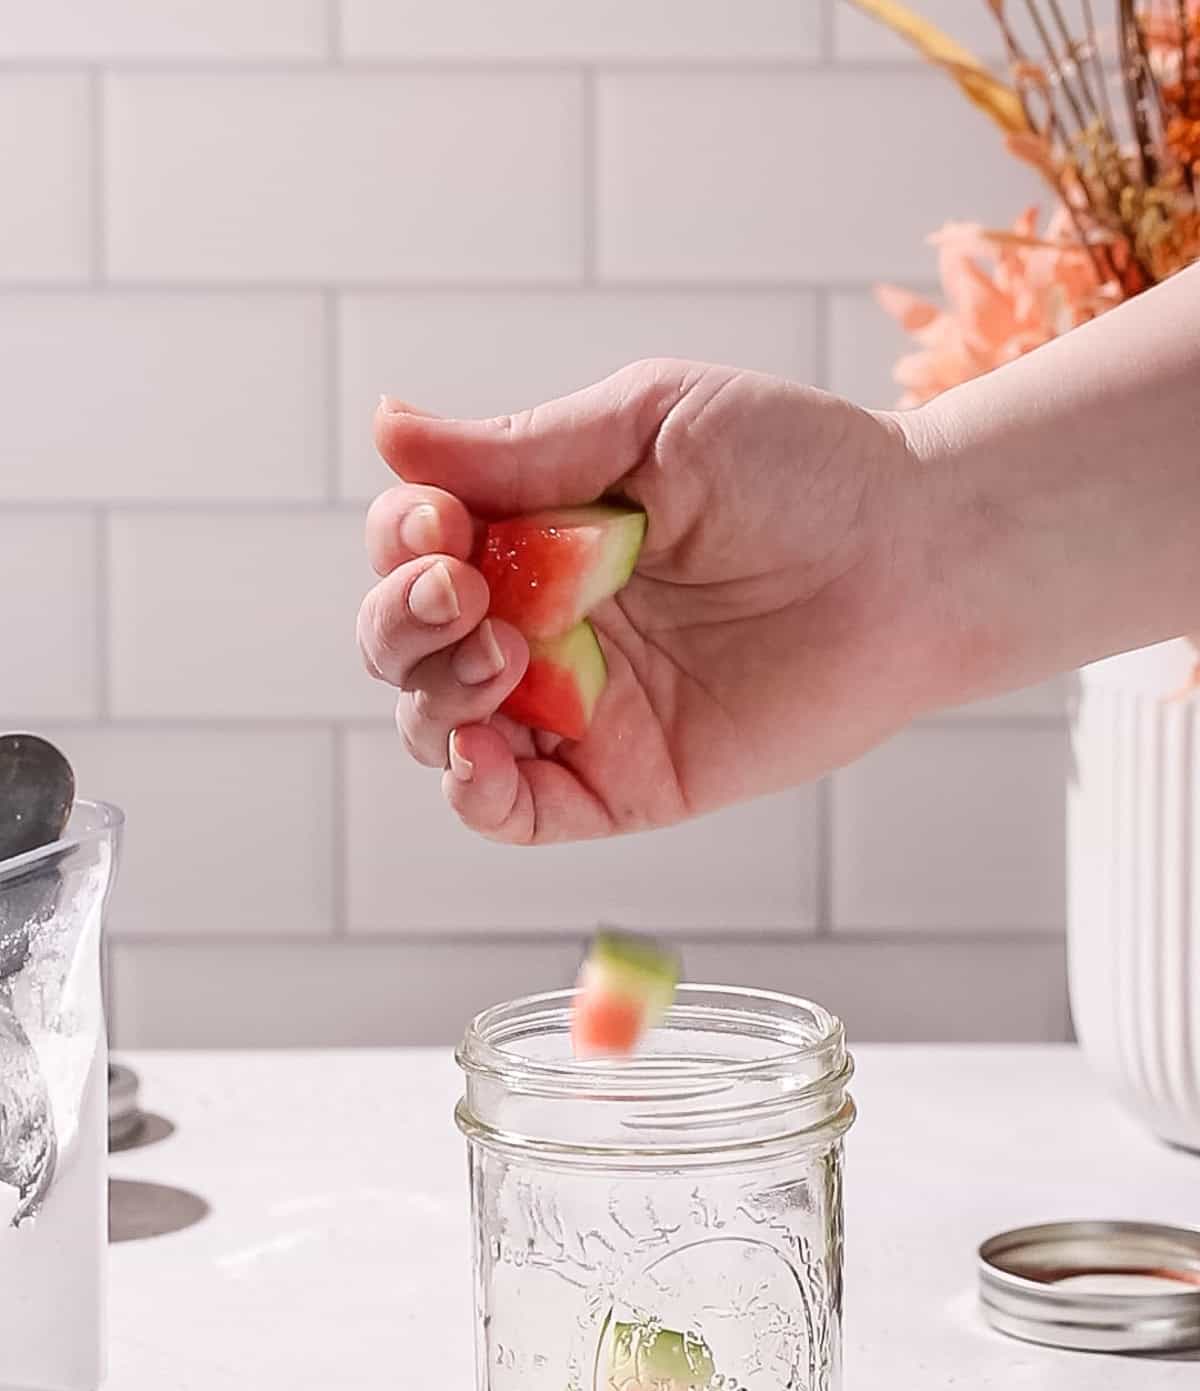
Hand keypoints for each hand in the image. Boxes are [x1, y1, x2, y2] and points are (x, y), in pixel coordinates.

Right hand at [358, 361, 932, 844]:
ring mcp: (577, 712)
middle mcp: (542, 626)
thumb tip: (385, 429)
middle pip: (407, 643)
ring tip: (501, 650)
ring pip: (438, 726)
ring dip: (435, 691)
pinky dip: (471, 793)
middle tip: (464, 587)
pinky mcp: (620, 786)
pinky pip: (512, 814)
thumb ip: (520, 447)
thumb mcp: (648, 424)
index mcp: (538, 534)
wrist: (910, 559)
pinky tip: (477, 755)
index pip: (416, 549)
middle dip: (403, 617)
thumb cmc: (799, 472)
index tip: (441, 525)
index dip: (403, 542)